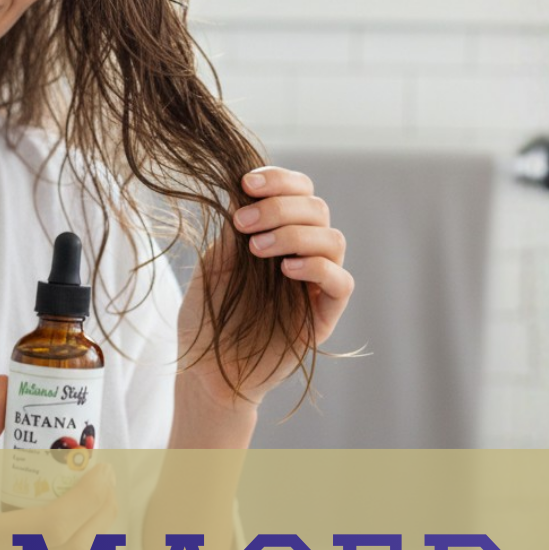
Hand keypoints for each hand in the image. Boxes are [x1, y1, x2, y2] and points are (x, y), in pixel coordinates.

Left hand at [176, 166, 353, 412]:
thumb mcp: (214, 262)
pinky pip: (342, 282)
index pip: (299, 191)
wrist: (206, 370)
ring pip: (333, 239)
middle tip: (243, 223)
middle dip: (279, 207)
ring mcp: (317, 283)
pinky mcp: (325, 315)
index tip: (246, 183)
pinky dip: (318, 267)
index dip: (279, 179)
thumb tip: (244, 187)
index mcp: (279, 232)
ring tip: (256, 249)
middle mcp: (304, 252)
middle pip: (317, 208)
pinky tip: (286, 270)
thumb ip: (234, 228)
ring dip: (294, 233)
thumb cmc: (207, 317)